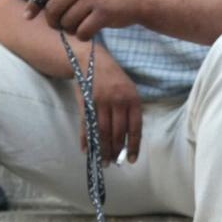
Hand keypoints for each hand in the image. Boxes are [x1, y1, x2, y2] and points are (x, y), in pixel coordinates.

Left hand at [26, 0, 145, 40]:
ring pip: (66, 23)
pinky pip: (82, 32)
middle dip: (54, 23)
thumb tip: (32, 9)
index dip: (34, 4)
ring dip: (71, 30)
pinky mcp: (103, 12)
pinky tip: (92, 32)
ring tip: (82, 25)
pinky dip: (84, 36)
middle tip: (62, 26)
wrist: (137, 0)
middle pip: (52, 9)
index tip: (28, 16)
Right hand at [76, 44, 145, 164]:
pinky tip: (87, 150)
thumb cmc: (114, 78)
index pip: (135, 128)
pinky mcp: (85, 103)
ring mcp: (100, 102)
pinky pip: (86, 125)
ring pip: (102, 132)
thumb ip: (131, 110)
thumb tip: (130, 137)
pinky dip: (86, 139)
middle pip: (117, 133)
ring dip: (102, 149)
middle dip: (116, 150)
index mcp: (132, 99)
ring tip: (103, 160)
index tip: (132, 160)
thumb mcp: (129, 89)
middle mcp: (117, 101)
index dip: (133, 146)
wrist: (92, 60)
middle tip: (114, 162)